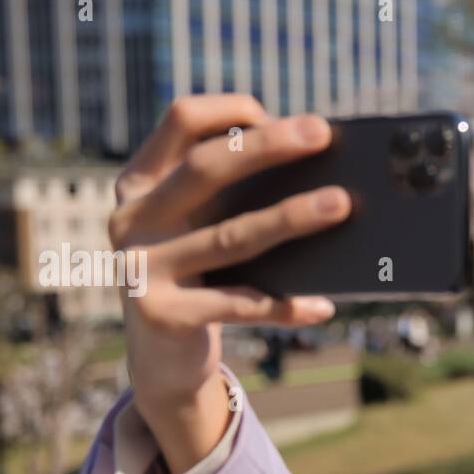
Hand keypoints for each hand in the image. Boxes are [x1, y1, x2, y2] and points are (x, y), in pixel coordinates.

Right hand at [106, 94, 351, 472]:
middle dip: (268, 146)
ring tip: (342, 205)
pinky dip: (287, 305)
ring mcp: (141, 268)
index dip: (232, 111)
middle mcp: (131, 219)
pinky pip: (241, 304)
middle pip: (205, 167)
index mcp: (140, 184)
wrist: (160, 362)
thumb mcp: (200, 230)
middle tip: (322, 134)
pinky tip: (323, 306)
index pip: (181, 120)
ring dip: (291, 217)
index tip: (281, 118)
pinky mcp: (164, 316)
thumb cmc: (198, 279)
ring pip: (231, 236)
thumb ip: (231, 198)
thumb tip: (314, 172)